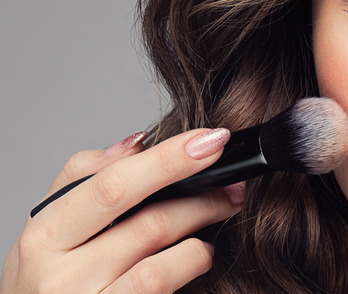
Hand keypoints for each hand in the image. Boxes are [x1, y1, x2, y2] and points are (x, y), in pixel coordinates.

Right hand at [0, 129, 242, 293]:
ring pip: (164, 261)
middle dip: (203, 197)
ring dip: (203, 231)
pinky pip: (164, 285)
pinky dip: (193, 263)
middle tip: (233, 185)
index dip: (167, 159)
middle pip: (149, 222)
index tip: (210, 140)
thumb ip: (88, 175)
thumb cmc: (53, 275)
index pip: (111, 186)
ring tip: (220, 216)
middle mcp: (59, 277)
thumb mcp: (53, 225)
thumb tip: (140, 141)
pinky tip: (200, 255)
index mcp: (43, 237)